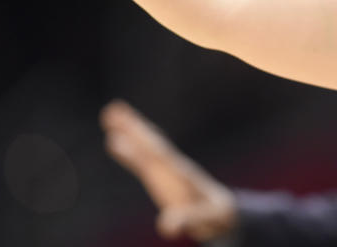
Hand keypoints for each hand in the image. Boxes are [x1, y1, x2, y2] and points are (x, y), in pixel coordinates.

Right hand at [100, 100, 239, 240]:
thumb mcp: (207, 219)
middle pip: (151, 145)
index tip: (115, 140)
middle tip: (112, 110)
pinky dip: (130, 147)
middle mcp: (174, 166)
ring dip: (130, 129)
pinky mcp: (163, 173)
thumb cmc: (216, 217)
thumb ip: (189, 219)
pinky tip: (116, 139)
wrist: (225, 212)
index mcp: (182, 176)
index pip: (157, 161)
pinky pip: (143, 157)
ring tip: (111, 112)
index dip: (136, 153)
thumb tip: (166, 227)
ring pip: (147, 145)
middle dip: (133, 130)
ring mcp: (169, 167)